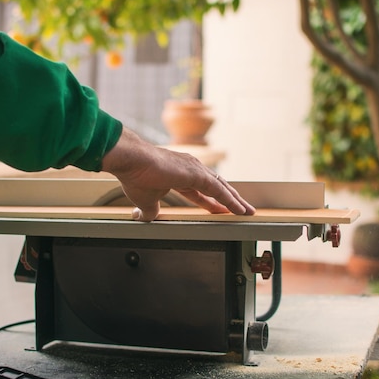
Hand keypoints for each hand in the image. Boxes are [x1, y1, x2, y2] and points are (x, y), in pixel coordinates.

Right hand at [101, 128, 255, 221]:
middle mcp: (191, 169)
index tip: (220, 210)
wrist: (131, 160)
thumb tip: (142, 217)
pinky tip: (239, 209)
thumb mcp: (145, 200)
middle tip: (241, 210)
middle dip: (229, 199)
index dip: (211, 202)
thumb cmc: (135, 175)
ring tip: (246, 211)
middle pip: (216, 187)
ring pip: (222, 188)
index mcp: (180, 174)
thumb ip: (148, 210)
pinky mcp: (198, 174)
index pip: (201, 190)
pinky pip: (220, 191)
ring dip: (235, 201)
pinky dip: (231, 201)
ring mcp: (196, 170)